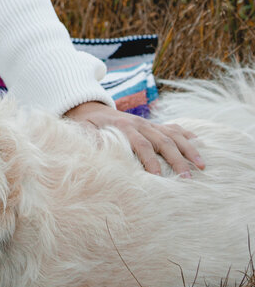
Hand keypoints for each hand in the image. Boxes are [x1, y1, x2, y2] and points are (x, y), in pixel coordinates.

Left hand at [63, 101, 204, 176]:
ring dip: (188, 150)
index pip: (141, 145)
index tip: (159, 178)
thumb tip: (94, 151)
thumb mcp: (84, 130)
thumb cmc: (88, 125)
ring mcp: (149, 123)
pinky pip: (173, 128)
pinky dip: (186, 134)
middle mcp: (140, 124)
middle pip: (163, 142)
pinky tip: (199, 143)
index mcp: (124, 128)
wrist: (90, 108)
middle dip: (176, 160)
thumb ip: (90, 139)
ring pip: (173, 135)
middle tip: (188, 178)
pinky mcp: (153, 124)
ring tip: (202, 166)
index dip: (150, 161)